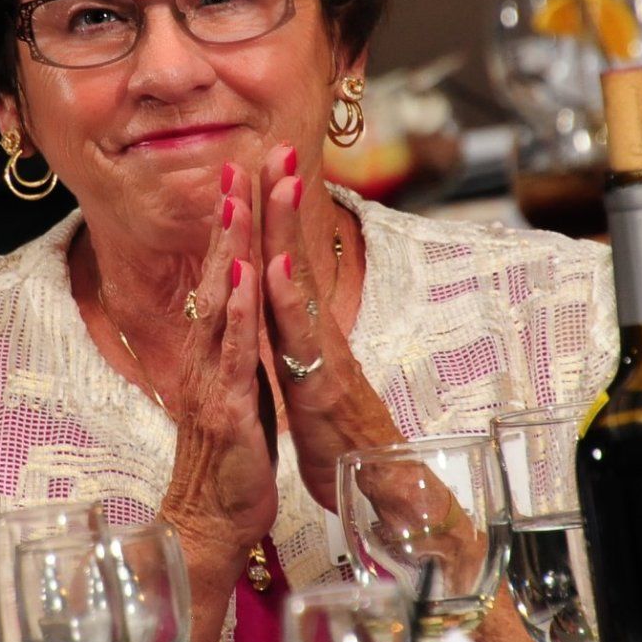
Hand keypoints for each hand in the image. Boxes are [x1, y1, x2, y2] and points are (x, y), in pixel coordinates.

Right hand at [157, 161, 278, 560]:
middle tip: (237, 166)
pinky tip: (244, 276)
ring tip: (238, 203)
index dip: (230, 229)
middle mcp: (206, 357)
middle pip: (216, 277)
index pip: (222, 278)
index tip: (239, 179)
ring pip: (221, 304)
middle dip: (229, 220)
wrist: (211, 524)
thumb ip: (235, 354)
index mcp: (214, 353)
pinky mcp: (226, 408)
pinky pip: (233, 353)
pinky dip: (238, 311)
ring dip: (230, 251)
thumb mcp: (237, 395)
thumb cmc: (230, 463)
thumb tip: (240, 319)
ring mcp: (212, 380)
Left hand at [258, 141, 397, 511]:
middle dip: (283, 199)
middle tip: (276, 145)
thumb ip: (297, 347)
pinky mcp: (322, 387)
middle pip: (295, 256)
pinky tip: (274, 267)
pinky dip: (287, 301)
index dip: (272, 217)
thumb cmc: (341, 442)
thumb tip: (284, 313)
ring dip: (286, 230)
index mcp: (307, 333)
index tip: (262, 165)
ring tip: (277, 181)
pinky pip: (300, 339)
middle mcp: (318, 334)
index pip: (285, 263)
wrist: (378, 496)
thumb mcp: (308, 385)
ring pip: (299, 284)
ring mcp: (323, 356)